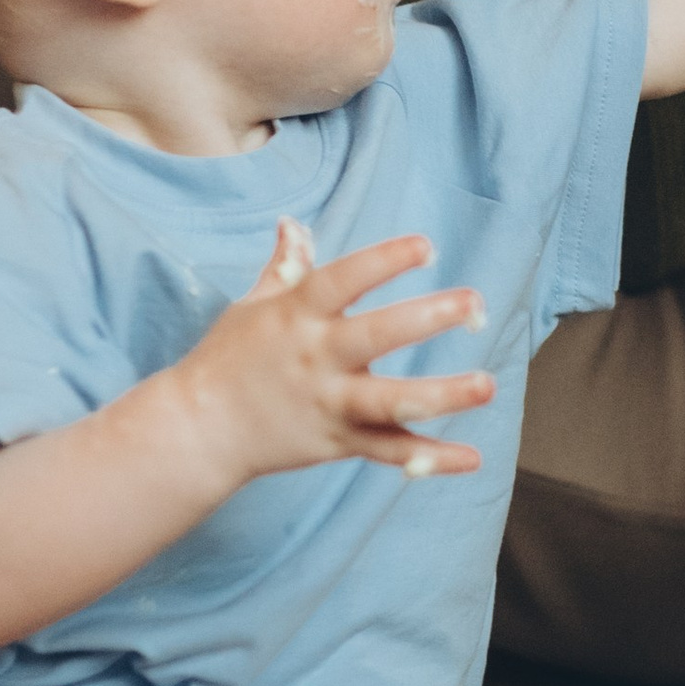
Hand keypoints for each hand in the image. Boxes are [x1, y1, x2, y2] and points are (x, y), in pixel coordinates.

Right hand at [170, 222, 494, 492]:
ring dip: (442, 395)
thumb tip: (293, 226)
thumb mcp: (253, 308)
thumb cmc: (227, 360)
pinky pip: (388, 452)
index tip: (427, 246)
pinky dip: (430, 458)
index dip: (384, 261)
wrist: (197, 431)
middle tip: (474, 303)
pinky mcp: (337, 442)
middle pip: (376, 335)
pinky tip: (472, 459)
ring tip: (487, 385)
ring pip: (390, 401)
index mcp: (297, 316)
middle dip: (427, 317)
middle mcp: (316, 358)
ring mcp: (329, 404)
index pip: (345, 280)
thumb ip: (285, 270)